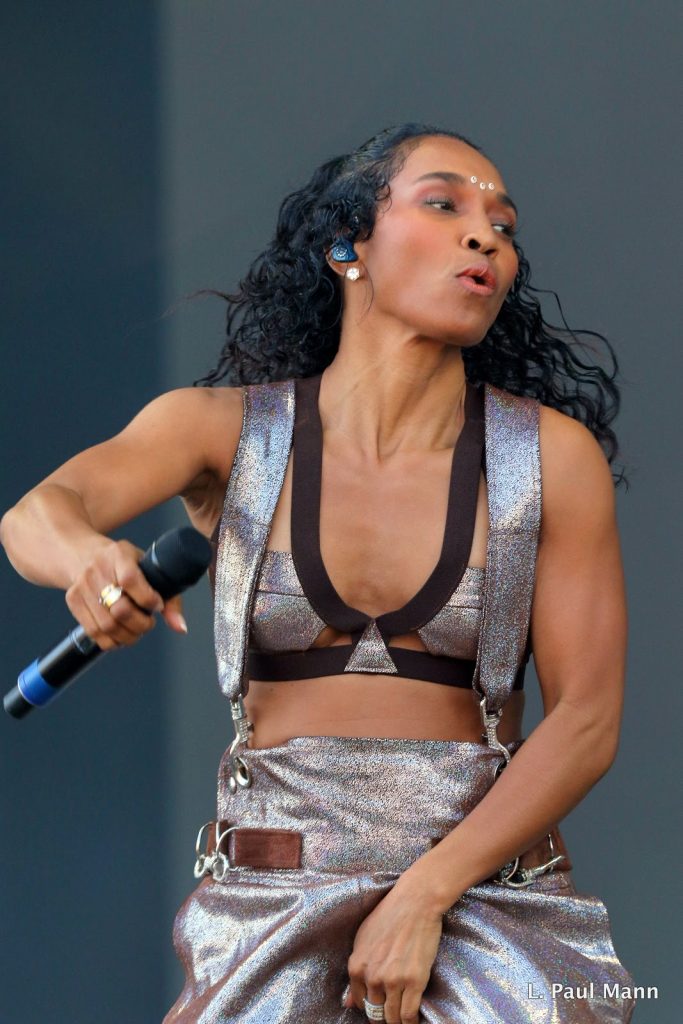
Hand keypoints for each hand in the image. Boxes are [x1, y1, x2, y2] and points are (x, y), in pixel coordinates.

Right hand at [65, 536, 186, 649]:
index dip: (148, 599)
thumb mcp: (148, 567)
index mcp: (119, 555)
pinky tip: (121, 634)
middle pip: (120, 610)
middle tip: (148, 622)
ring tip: (136, 630)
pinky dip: (112, 641)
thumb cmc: (123, 563)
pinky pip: (93, 632)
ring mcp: (82, 586)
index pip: (131, 580)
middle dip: (141, 624)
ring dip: (128, 636)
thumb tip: (180, 627)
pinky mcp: (73, 601)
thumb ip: (169, 596)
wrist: (84, 555)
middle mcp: (97, 569)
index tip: (157, 605)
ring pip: (107, 626)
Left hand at [342, 874, 444, 1023]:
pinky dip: (410, 1022)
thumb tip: (348, 1004)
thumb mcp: (363, 939)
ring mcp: (393, 980)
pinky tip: (412, 1021)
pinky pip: (409, 1014)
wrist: (415, 901)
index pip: (359, 1002)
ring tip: (401, 1019)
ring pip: (392, 1017)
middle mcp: (372, 976)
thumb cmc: (389, 915)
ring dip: (396, 1021)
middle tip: (391, 1013)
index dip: (370, 1007)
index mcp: (356, 966)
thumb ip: (356, 971)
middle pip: (375, 1012)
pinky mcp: (414, 981)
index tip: (379, 1007)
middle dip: (383, 1016)